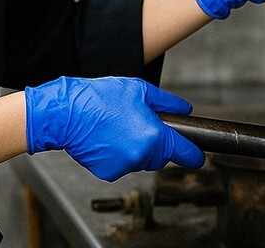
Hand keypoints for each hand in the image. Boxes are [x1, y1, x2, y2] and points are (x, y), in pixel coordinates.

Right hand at [24, 76, 204, 180]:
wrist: (66, 114)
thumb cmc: (99, 98)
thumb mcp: (139, 90)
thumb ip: (167, 102)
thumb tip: (184, 109)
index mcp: (154, 136)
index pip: (184, 152)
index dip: (194, 153)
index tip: (198, 156)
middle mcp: (141, 156)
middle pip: (160, 156)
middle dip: (156, 143)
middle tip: (139, 122)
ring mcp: (124, 167)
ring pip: (140, 160)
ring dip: (136, 148)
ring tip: (117, 126)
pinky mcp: (108, 173)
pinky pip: (122, 164)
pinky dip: (118, 154)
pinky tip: (106, 137)